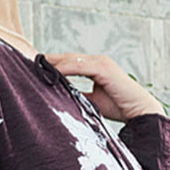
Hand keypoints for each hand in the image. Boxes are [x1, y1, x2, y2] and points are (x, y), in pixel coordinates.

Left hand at [43, 52, 165, 122]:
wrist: (139, 111)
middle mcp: (98, 61)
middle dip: (49, 61)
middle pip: (68, 58)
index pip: (70, 63)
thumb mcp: (93, 101)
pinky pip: (79, 66)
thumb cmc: (119, 107)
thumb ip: (78, 96)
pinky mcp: (103, 68)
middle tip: (29, 63)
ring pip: (71, 60)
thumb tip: (60, 98)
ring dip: (53, 63)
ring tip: (36, 66)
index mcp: (96, 67)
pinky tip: (52, 73)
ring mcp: (101, 63)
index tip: (37, 69)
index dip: (54, 65)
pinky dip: (65, 69)